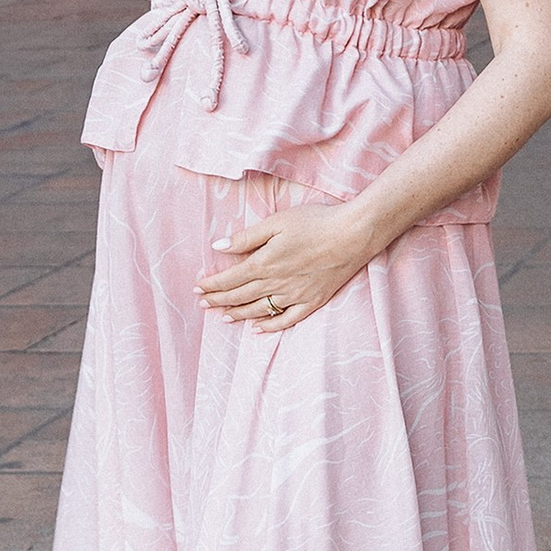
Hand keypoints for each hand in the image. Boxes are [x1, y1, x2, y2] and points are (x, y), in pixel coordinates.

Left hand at [197, 200, 374, 330]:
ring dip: (239, 314)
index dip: (211, 285)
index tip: (197, 288)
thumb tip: (218, 247)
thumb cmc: (315, 222)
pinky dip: (270, 326)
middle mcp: (276, 284)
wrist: (353, 234)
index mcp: (264, 263)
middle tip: (202, 304)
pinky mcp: (312, 301)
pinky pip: (286, 320)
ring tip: (223, 316)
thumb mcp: (277, 222)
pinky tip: (258, 328)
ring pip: (259, 310)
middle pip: (240, 296)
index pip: (230, 279)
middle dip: (219, 300)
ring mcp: (295, 295)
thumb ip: (247, 238)